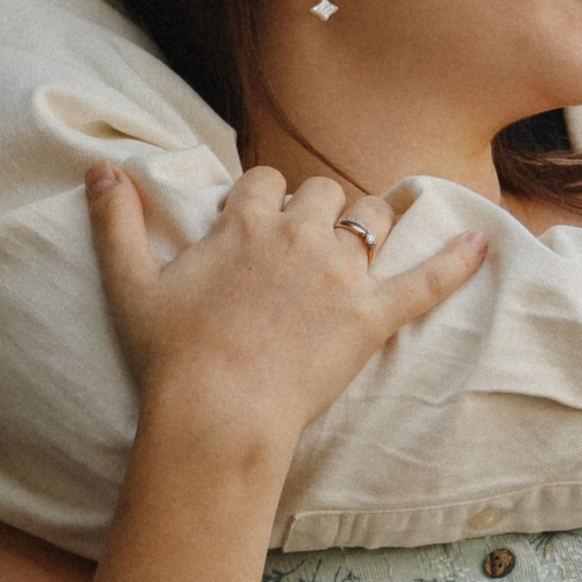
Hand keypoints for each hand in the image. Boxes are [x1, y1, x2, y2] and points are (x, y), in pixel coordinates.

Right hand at [86, 163, 484, 467]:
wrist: (217, 416)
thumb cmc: (169, 358)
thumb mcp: (129, 284)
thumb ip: (116, 221)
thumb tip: (99, 165)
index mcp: (244, 224)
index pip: (265, 181)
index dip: (264, 197)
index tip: (258, 220)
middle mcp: (297, 237)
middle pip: (323, 193)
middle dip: (318, 208)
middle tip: (308, 243)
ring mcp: (339, 276)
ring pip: (371, 219)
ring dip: (370, 223)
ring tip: (368, 238)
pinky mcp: (371, 318)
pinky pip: (425, 280)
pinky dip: (457, 261)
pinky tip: (483, 244)